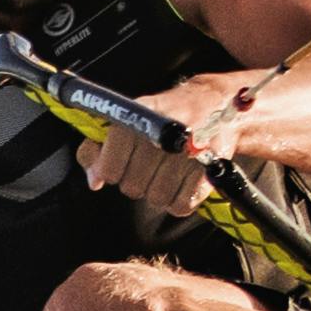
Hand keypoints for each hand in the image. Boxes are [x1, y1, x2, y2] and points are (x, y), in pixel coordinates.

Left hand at [78, 74, 245, 222]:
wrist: (215, 105)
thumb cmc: (162, 117)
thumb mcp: (126, 121)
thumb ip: (98, 148)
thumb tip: (94, 181)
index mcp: (140, 114)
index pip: (111, 162)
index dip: (110, 169)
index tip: (115, 166)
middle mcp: (164, 131)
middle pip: (132, 186)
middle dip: (137, 180)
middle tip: (148, 165)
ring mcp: (188, 152)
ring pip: (156, 198)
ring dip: (159, 191)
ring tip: (168, 170)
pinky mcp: (209, 171)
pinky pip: (180, 206)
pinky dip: (180, 200)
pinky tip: (182, 182)